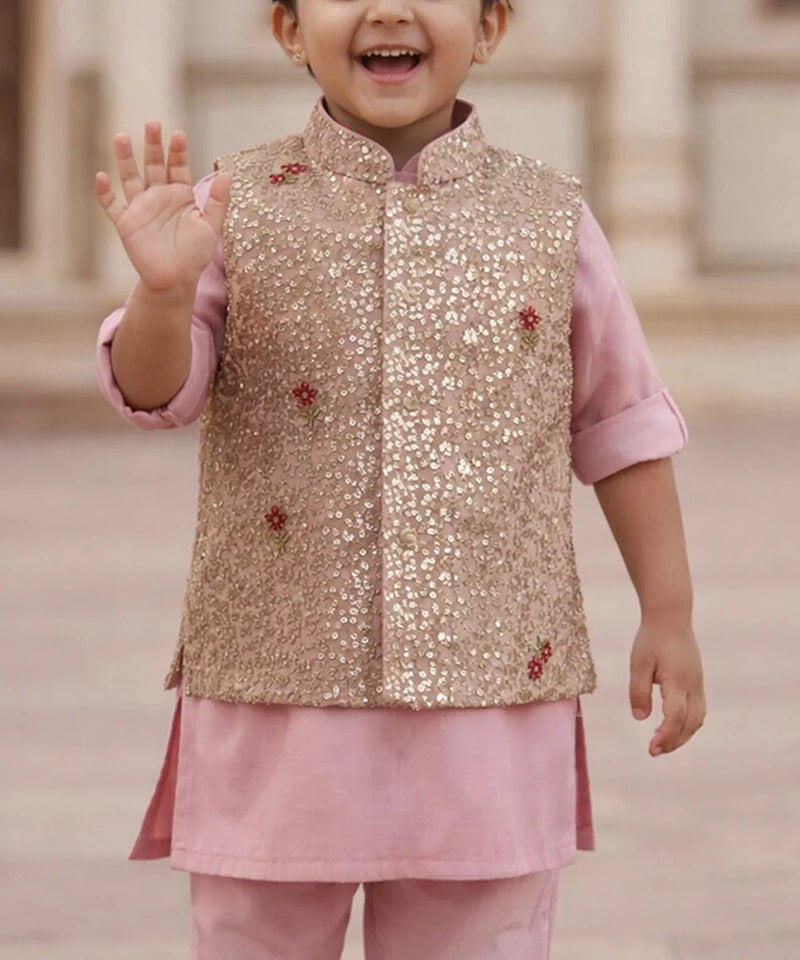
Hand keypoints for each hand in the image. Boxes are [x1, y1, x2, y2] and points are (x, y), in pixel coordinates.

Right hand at [95, 122, 231, 291]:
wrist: (176, 280)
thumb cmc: (195, 255)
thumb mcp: (212, 227)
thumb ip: (219, 201)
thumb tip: (228, 173)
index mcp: (180, 195)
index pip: (177, 166)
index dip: (177, 151)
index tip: (178, 134)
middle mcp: (158, 197)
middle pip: (153, 165)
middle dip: (152, 145)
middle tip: (152, 123)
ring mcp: (141, 208)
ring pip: (130, 177)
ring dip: (125, 159)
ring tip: (121, 136)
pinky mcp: (126, 223)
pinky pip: (112, 205)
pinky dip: (105, 193)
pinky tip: (102, 177)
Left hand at [629, 620, 704, 756]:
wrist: (671, 617)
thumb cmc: (651, 639)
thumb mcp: (638, 663)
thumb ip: (638, 691)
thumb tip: (640, 718)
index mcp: (677, 681)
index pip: (675, 717)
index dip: (665, 736)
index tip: (651, 748)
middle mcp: (692, 685)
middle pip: (690, 724)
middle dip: (674, 742)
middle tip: (654, 751)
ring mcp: (698, 684)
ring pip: (698, 719)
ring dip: (683, 735)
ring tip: (662, 743)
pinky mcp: (698, 681)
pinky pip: (699, 710)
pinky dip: (688, 724)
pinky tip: (673, 727)